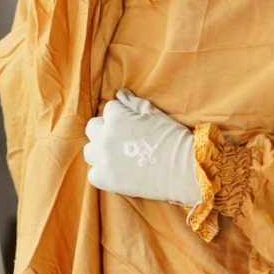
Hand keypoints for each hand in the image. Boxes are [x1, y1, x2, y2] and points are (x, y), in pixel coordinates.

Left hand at [83, 89, 200, 205]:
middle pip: (93, 128)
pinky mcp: (106, 180)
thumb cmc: (172, 138)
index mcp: (116, 118)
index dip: (122, 115)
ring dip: (101, 150)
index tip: (133, 123)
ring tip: (118, 155)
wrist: (184, 170)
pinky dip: (103, 172)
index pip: (110, 109)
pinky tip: (118, 171)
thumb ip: (133, 103)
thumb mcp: (154, 114)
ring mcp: (103, 160)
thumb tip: (120, 93)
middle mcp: (105, 137)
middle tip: (123, 137)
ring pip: (89, 150)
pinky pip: (93, 173)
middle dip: (105, 129)